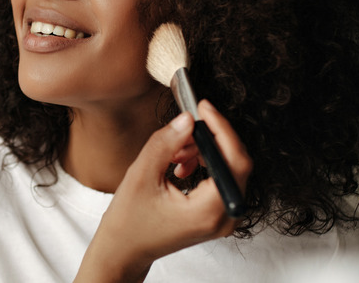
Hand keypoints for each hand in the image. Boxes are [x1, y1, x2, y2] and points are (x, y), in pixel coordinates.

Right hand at [74, 100, 251, 282]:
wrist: (124, 250)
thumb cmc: (129, 222)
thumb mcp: (142, 175)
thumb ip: (166, 143)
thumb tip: (187, 119)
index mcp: (209, 211)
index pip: (234, 161)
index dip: (222, 129)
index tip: (204, 108)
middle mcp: (224, 217)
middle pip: (234, 163)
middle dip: (209, 140)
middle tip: (184, 129)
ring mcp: (223, 218)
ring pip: (227, 169)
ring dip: (203, 151)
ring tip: (175, 153)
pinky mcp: (217, 214)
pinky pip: (220, 179)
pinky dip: (203, 164)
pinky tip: (179, 165)